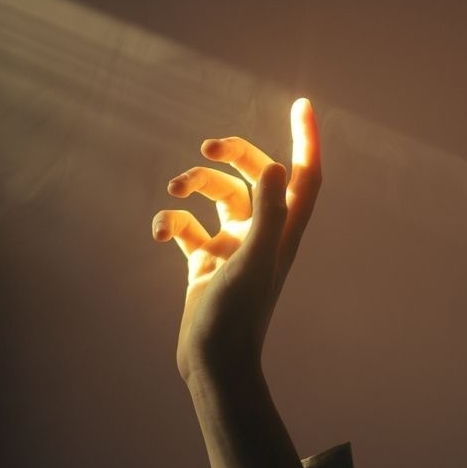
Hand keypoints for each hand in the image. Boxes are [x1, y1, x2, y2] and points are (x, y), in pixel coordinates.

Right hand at [152, 98, 321, 384]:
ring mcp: (233, 247)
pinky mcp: (204, 262)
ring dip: (194, 184)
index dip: (306, 140)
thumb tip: (276, 166)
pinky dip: (171, 220)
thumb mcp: (254, 261)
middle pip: (257, 175)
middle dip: (234, 154)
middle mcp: (263, 234)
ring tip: (174, 190)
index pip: (305, 175)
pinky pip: (187, 226)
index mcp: (284, 231)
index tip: (300, 104)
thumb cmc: (238, 317)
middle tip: (208, 148)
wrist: (214, 364)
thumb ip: (269, 213)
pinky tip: (159, 232)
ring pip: (217, 195)